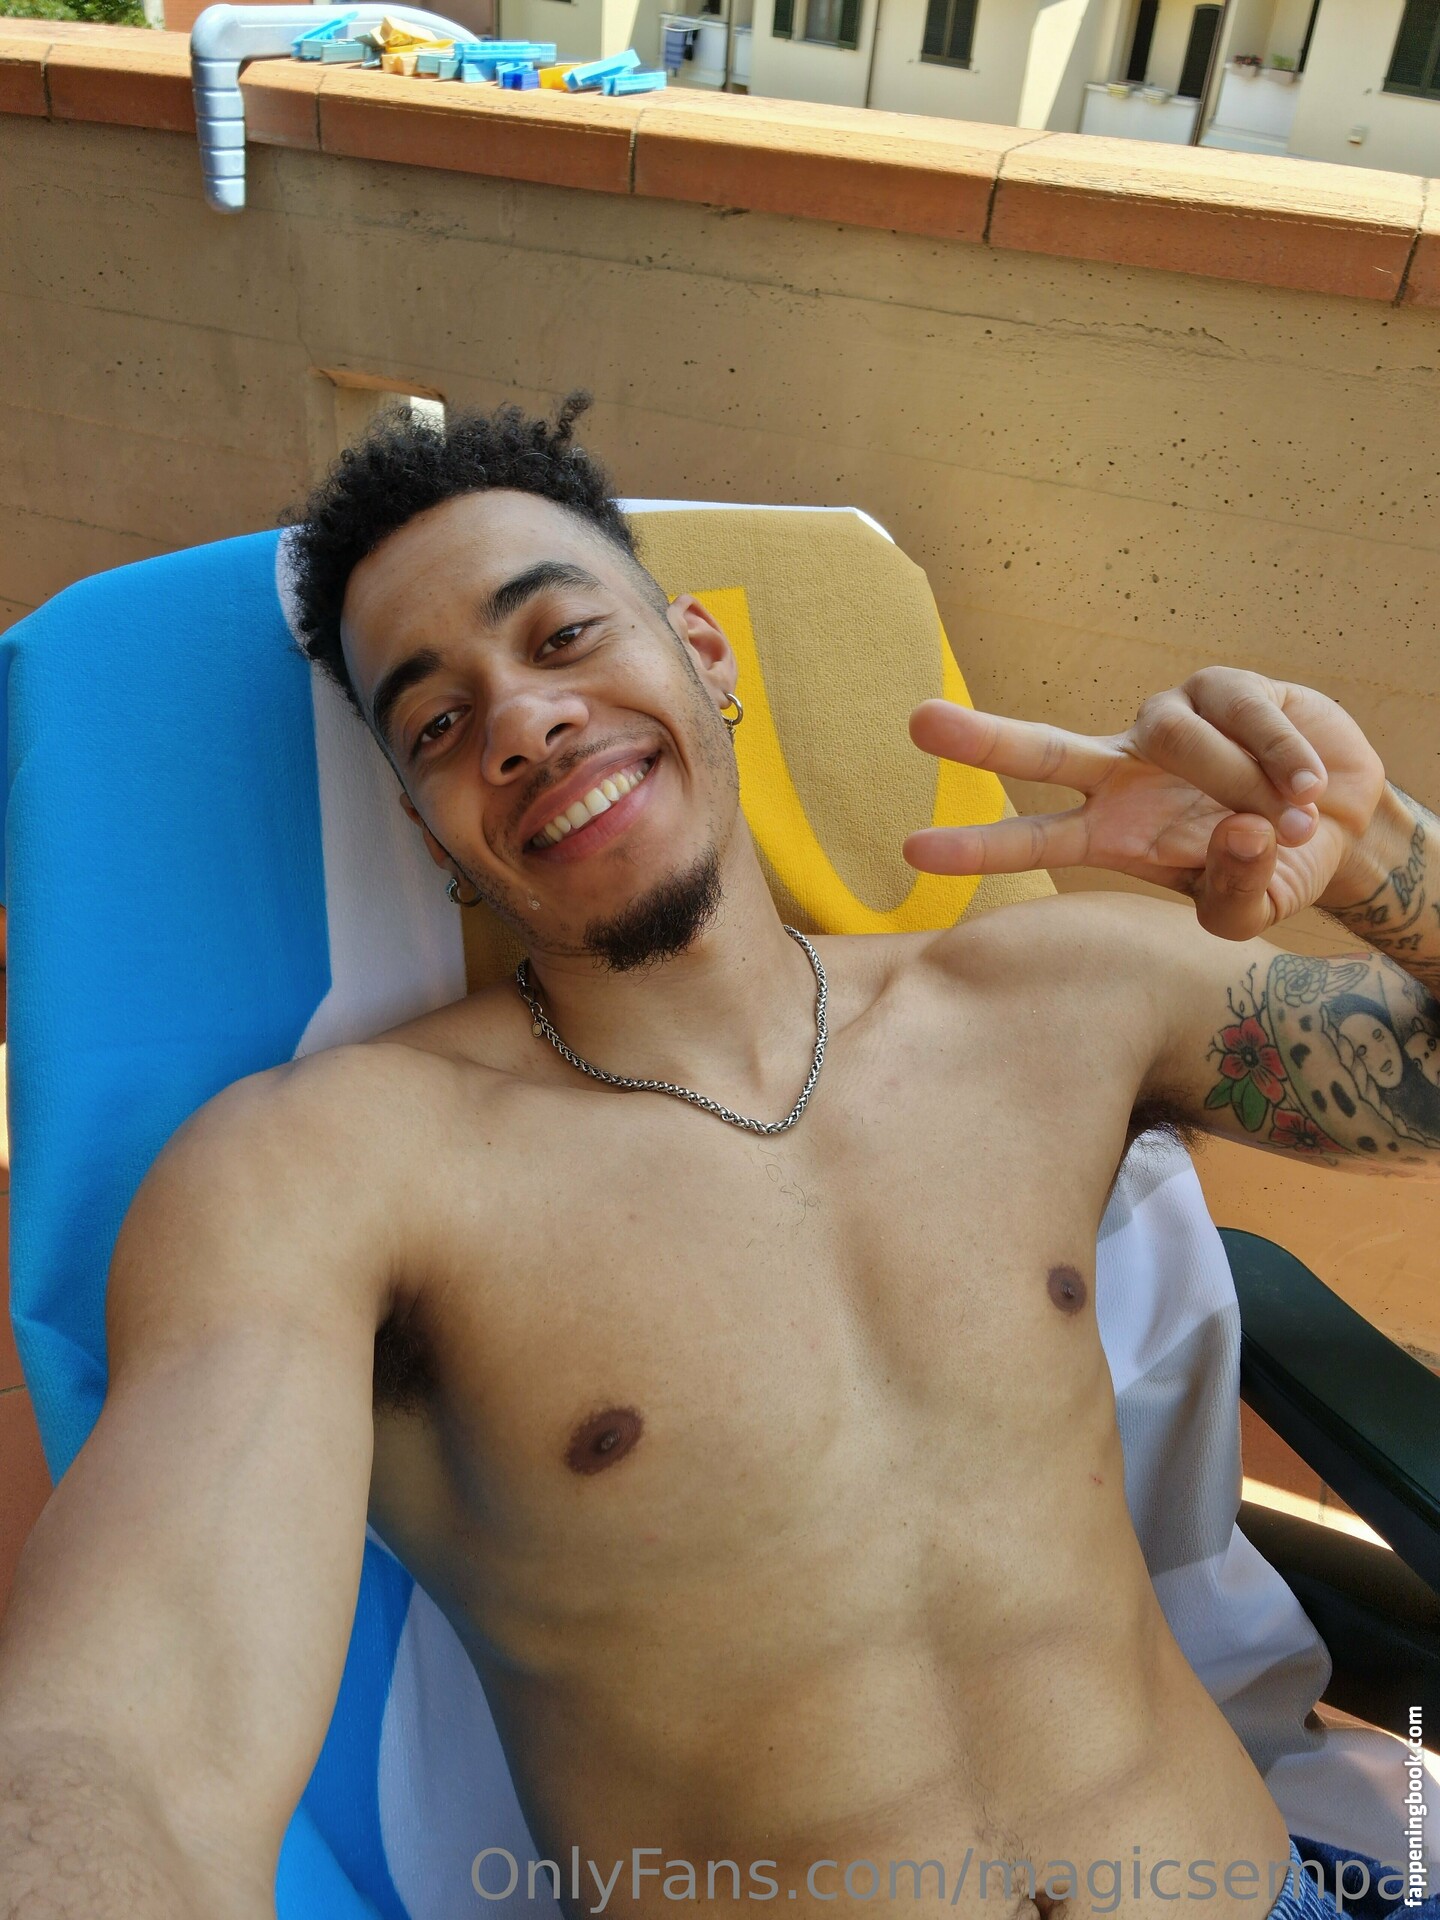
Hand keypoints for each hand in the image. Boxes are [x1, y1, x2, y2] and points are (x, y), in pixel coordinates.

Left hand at [903, 668, 1386, 939]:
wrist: (1342, 819)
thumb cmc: (1275, 864)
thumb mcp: (1255, 906)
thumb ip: (1237, 894)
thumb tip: (1234, 833)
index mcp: (1110, 831)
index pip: (1032, 838)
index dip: (977, 847)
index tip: (913, 851)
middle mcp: (1120, 770)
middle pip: (1042, 749)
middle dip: (982, 738)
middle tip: (917, 721)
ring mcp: (1166, 721)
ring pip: (1177, 741)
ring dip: (1240, 784)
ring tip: (1291, 821)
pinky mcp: (1221, 685)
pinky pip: (1245, 718)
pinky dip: (1283, 762)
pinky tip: (1309, 790)